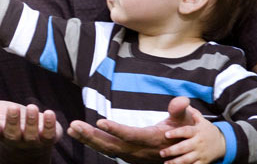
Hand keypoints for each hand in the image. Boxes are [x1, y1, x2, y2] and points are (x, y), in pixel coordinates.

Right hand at [0, 95, 60, 149]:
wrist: (31, 131)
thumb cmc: (8, 119)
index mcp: (0, 133)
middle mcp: (15, 139)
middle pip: (12, 134)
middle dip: (13, 122)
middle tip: (13, 108)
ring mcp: (32, 141)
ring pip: (31, 135)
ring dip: (32, 122)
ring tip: (32, 107)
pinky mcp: (48, 138)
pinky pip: (49, 135)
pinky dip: (50, 125)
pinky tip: (49, 112)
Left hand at [67, 96, 201, 163]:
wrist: (183, 153)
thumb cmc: (183, 132)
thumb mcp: (184, 121)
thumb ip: (180, 110)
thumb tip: (182, 100)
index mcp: (151, 140)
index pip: (131, 135)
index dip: (116, 129)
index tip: (100, 121)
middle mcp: (139, 150)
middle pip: (112, 145)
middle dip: (92, 136)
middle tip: (75, 125)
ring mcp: (131, 155)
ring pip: (106, 149)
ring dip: (87, 139)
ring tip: (72, 128)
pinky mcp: (125, 155)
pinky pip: (105, 150)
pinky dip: (90, 142)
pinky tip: (76, 133)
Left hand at [159, 114, 224, 163]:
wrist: (224, 143)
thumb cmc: (207, 131)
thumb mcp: (201, 121)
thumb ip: (192, 113)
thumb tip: (185, 102)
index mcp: (197, 131)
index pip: (185, 131)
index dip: (176, 132)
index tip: (166, 134)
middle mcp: (198, 143)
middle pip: (184, 147)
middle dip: (172, 150)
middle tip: (161, 152)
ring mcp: (201, 153)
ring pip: (188, 159)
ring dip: (176, 162)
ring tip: (166, 163)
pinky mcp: (203, 162)